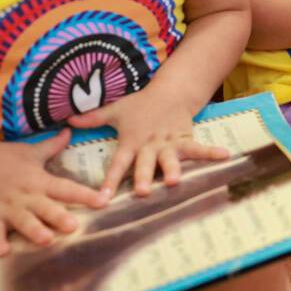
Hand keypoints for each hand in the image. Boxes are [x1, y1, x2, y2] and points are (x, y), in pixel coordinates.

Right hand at [0, 129, 106, 257]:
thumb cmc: (4, 158)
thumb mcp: (31, 151)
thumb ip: (53, 145)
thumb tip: (70, 131)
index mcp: (39, 180)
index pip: (66, 188)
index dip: (85, 195)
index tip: (103, 201)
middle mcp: (26, 195)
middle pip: (46, 207)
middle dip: (59, 217)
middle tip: (73, 226)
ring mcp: (7, 208)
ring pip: (23, 221)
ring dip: (34, 230)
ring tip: (46, 240)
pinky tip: (2, 252)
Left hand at [70, 86, 229, 201]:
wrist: (170, 91)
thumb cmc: (140, 105)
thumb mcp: (115, 110)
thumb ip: (92, 118)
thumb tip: (66, 119)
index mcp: (131, 141)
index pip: (117, 163)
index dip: (109, 180)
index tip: (101, 199)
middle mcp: (149, 145)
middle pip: (145, 164)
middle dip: (143, 177)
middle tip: (140, 191)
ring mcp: (169, 144)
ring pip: (170, 159)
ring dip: (171, 169)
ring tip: (173, 181)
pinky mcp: (185, 140)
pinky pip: (199, 149)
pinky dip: (211, 152)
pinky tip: (225, 156)